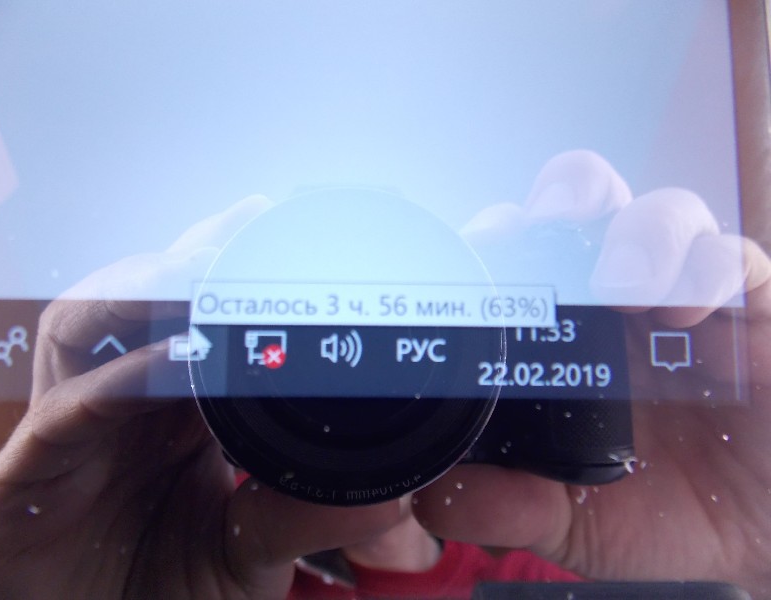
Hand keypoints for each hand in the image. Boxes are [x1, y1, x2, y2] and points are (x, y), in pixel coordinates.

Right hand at [0, 196, 403, 599]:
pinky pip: (67, 411)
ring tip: (206, 269)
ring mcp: (69, 435)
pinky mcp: (24, 478)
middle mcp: (119, 410)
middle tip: (252, 220)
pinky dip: (118, 381)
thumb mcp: (245, 554)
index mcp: (169, 418)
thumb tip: (391, 490)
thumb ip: (299, 517)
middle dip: (188, 258)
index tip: (290, 241)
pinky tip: (172, 364)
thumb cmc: (160, 599)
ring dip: (143, 292)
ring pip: (84, 330)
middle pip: (138, 306)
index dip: (233, 281)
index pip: (196, 327)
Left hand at [417, 151, 770, 597]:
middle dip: (563, 201)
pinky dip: (711, 269)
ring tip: (624, 288)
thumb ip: (510, 504)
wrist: (754, 538)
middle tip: (545, 233)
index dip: (496, 241)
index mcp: (569, 332)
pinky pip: (738, 261)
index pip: (524, 254)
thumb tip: (433, 500)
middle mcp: (625, 300)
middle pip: (587, 205)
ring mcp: (692, 298)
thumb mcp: (577, 519)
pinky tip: (689, 309)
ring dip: (637, 234)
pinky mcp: (758, 313)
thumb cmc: (662, 514)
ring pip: (664, 214)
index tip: (477, 261)